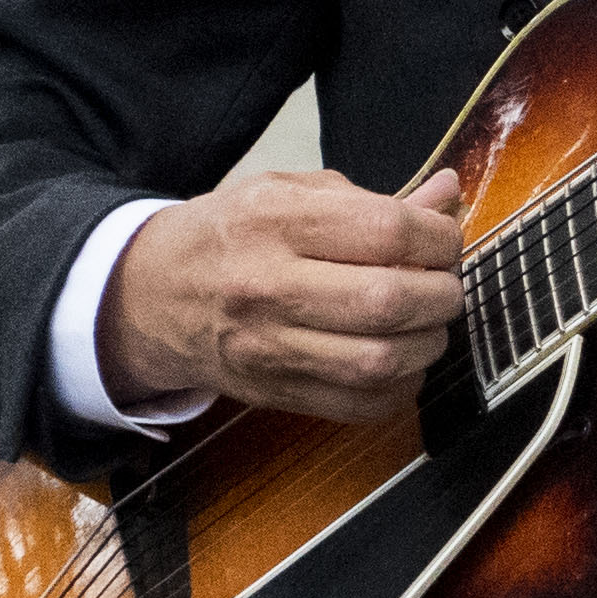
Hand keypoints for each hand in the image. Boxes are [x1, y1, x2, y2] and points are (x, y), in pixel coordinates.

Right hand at [101, 165, 463, 420]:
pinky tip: (400, 360)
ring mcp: (268, 346)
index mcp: (275, 220)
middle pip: (389, 299)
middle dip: (442, 294)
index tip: (443, 242)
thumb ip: (373, 198)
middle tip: (443, 286)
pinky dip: (402, 386)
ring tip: (425, 323)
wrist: (148, 293)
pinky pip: (363, 404)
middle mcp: (267, 284)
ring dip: (428, 343)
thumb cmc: (231, 235)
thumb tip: (449, 193)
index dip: (438, 239)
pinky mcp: (273, 392)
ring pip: (381, 360)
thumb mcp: (287, 193)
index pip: (387, 230)